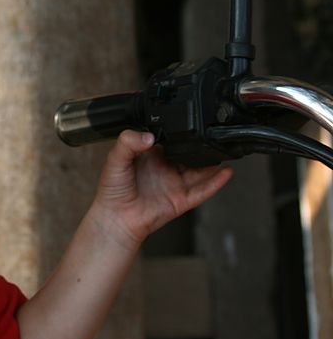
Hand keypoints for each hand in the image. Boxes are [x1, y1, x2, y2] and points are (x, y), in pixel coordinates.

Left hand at [91, 130, 233, 249]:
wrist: (115, 218)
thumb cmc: (112, 191)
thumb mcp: (115, 158)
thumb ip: (128, 142)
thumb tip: (149, 136)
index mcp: (149, 156)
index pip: (170, 140)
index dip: (179, 132)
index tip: (189, 121)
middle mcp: (164, 168)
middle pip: (189, 154)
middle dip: (201, 146)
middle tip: (212, 134)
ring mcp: (174, 184)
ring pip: (199, 171)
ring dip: (212, 162)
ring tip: (224, 149)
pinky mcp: (180, 200)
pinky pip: (202, 190)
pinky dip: (215, 182)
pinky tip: (226, 172)